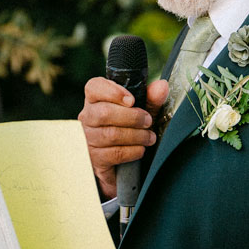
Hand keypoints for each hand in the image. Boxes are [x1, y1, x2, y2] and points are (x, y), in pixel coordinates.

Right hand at [78, 77, 168, 196]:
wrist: (119, 163)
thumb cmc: (128, 128)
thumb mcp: (140, 110)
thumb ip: (150, 98)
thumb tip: (162, 86)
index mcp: (95, 100)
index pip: (94, 88)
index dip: (113, 92)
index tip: (132, 100)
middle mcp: (87, 118)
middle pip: (104, 113)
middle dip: (132, 117)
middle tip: (148, 121)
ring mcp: (88, 139)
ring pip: (111, 135)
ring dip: (137, 136)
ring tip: (150, 137)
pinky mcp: (94, 159)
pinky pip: (114, 154)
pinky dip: (133, 151)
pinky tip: (140, 149)